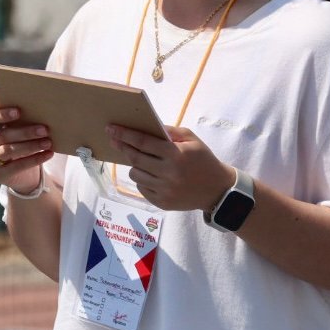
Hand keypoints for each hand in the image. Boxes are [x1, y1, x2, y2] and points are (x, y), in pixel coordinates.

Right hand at [0, 107, 53, 192]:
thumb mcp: (16, 129)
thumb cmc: (18, 141)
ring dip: (31, 146)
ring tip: (48, 142)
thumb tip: (40, 112)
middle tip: (44, 130)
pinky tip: (48, 154)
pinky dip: (35, 159)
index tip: (19, 111)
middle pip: (3, 136)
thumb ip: (20, 121)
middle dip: (25, 132)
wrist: (20, 170)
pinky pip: (17, 166)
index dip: (3, 115)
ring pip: (9, 150)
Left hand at [106, 124, 234, 211]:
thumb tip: (148, 127)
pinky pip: (142, 188)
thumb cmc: (203, 160)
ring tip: (143, 162)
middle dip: (122, 147)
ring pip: (135, 174)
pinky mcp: (162, 203)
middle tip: (114, 140)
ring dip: (135, 165)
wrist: (217, 190)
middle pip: (135, 158)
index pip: (143, 142)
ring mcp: (164, 190)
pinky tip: (152, 175)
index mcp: (175, 154)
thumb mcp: (192, 140)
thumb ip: (170, 132)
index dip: (125, 134)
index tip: (112, 128)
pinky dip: (143, 180)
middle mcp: (168, 173)